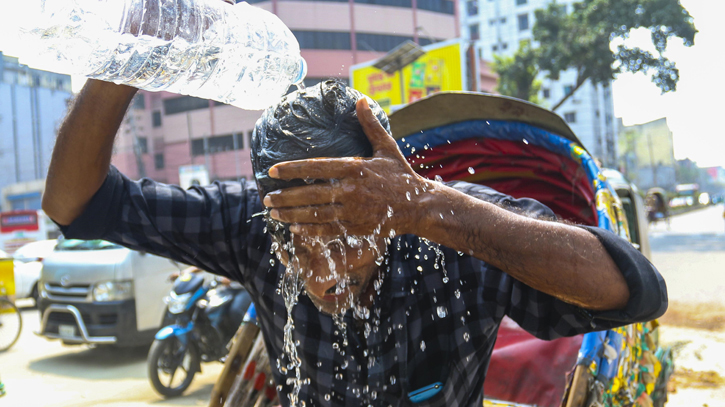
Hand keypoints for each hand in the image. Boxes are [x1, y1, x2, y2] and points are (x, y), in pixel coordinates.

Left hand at [263, 98, 434, 237]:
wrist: (418, 206)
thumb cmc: (401, 175)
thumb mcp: (387, 147)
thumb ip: (370, 125)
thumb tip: (360, 100)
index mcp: (354, 168)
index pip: (315, 167)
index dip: (292, 169)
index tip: (273, 171)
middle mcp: (350, 190)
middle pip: (309, 194)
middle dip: (285, 197)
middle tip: (266, 198)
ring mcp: (353, 211)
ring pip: (315, 214)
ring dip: (291, 214)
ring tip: (273, 213)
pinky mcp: (356, 227)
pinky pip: (327, 229)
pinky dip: (309, 229)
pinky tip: (294, 227)